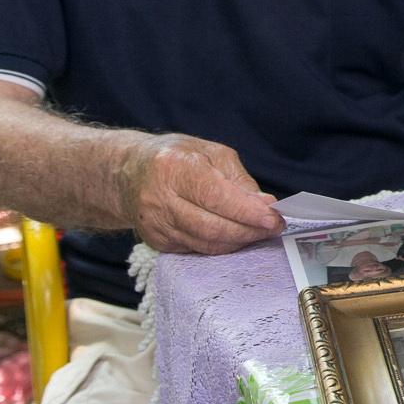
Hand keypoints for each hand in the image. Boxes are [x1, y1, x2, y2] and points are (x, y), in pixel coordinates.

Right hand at [120, 133, 282, 254]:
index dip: (248, 212)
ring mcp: (156, 224)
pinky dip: (222, 246)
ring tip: (260, 232)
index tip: (274, 218)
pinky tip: (237, 236)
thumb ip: (239, 180)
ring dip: (239, 241)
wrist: (128, 174)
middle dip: (249, 230)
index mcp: (174, 168)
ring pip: (206, 243)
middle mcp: (160, 199)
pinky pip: (197, 249)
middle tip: (275, 227)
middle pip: (212, 227)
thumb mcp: (211, 154)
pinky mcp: (157, 242)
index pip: (216, 197)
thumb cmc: (176, 158)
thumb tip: (265, 206)